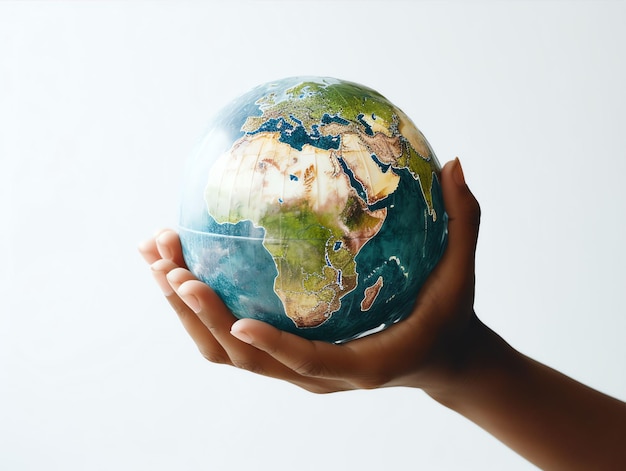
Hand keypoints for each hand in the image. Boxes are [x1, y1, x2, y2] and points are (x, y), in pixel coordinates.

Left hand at [139, 158, 480, 392]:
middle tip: (172, 264)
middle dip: (201, 315)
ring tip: (156, 255)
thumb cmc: (449, 317)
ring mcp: (294, 367)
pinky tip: (181, 261)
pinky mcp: (284, 353)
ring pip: (225, 350)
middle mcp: (317, 374)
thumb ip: (465, 222)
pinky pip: (231, 334)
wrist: (440, 359)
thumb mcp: (460, 274)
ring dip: (184, 308)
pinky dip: (199, 303)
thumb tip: (459, 162)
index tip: (237, 322)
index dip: (273, 346)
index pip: (309, 362)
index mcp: (361, 362)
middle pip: (244, 358)